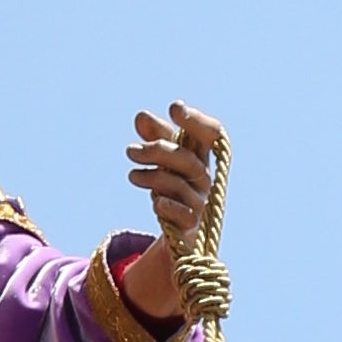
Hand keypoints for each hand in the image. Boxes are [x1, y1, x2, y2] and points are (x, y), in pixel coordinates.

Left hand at [116, 103, 225, 324]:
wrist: (181, 234)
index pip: (212, 134)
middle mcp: (205, 178)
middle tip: (129, 150)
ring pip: (178, 184)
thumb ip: (155, 137)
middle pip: (187, 159)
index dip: (196, 120)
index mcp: (201, 157)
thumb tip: (141, 116)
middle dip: (157, 150)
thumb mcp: (163, 161)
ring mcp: (200, 202)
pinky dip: (164, 204)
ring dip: (151, 176)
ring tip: (131, 173)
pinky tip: (154, 201)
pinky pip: (180, 213)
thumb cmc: (174, 187)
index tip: (174, 107)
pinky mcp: (190, 226)